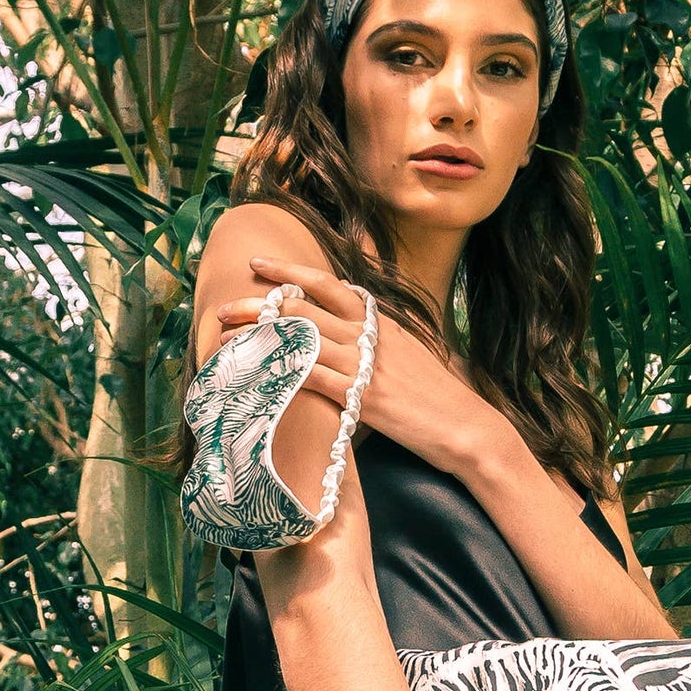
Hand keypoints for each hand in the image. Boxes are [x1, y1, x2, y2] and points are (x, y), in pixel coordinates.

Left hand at [211, 254, 499, 479]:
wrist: (467, 426)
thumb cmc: (435, 395)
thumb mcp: (405, 351)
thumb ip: (374, 335)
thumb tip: (348, 324)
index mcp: (378, 320)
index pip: (328, 284)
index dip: (289, 271)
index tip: (257, 264)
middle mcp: (368, 335)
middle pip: (303, 308)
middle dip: (258, 305)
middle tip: (223, 306)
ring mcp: (365, 365)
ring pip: (299, 339)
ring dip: (257, 337)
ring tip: (224, 338)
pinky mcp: (363, 398)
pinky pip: (312, 379)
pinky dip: (279, 373)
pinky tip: (254, 373)